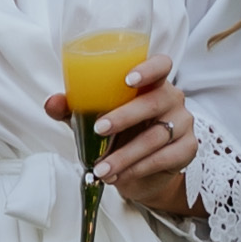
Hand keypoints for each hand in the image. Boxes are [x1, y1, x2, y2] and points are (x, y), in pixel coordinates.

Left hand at [64, 78, 201, 224]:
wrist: (141, 172)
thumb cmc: (119, 135)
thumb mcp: (93, 120)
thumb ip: (73, 110)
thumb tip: (52, 103)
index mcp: (152, 83)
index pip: (161, 64)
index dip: (148, 68)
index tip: (127, 79)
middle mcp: (172, 98)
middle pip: (154, 102)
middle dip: (125, 117)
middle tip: (99, 131)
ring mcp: (184, 123)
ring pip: (156, 137)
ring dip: (126, 155)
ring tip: (102, 169)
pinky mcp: (188, 149)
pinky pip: (164, 158)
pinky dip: (138, 169)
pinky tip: (120, 176)